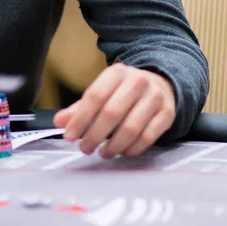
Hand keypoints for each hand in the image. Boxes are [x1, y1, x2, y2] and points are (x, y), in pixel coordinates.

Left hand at [55, 64, 175, 157]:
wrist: (160, 83)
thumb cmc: (124, 91)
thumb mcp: (102, 91)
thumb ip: (80, 108)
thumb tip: (59, 122)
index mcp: (117, 73)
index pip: (95, 96)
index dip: (80, 119)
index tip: (69, 136)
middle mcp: (138, 81)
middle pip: (112, 113)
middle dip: (95, 135)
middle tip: (85, 148)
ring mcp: (155, 97)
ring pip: (131, 128)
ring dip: (114, 146)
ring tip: (103, 153)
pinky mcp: (167, 113)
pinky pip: (148, 137)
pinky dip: (132, 149)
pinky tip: (122, 152)